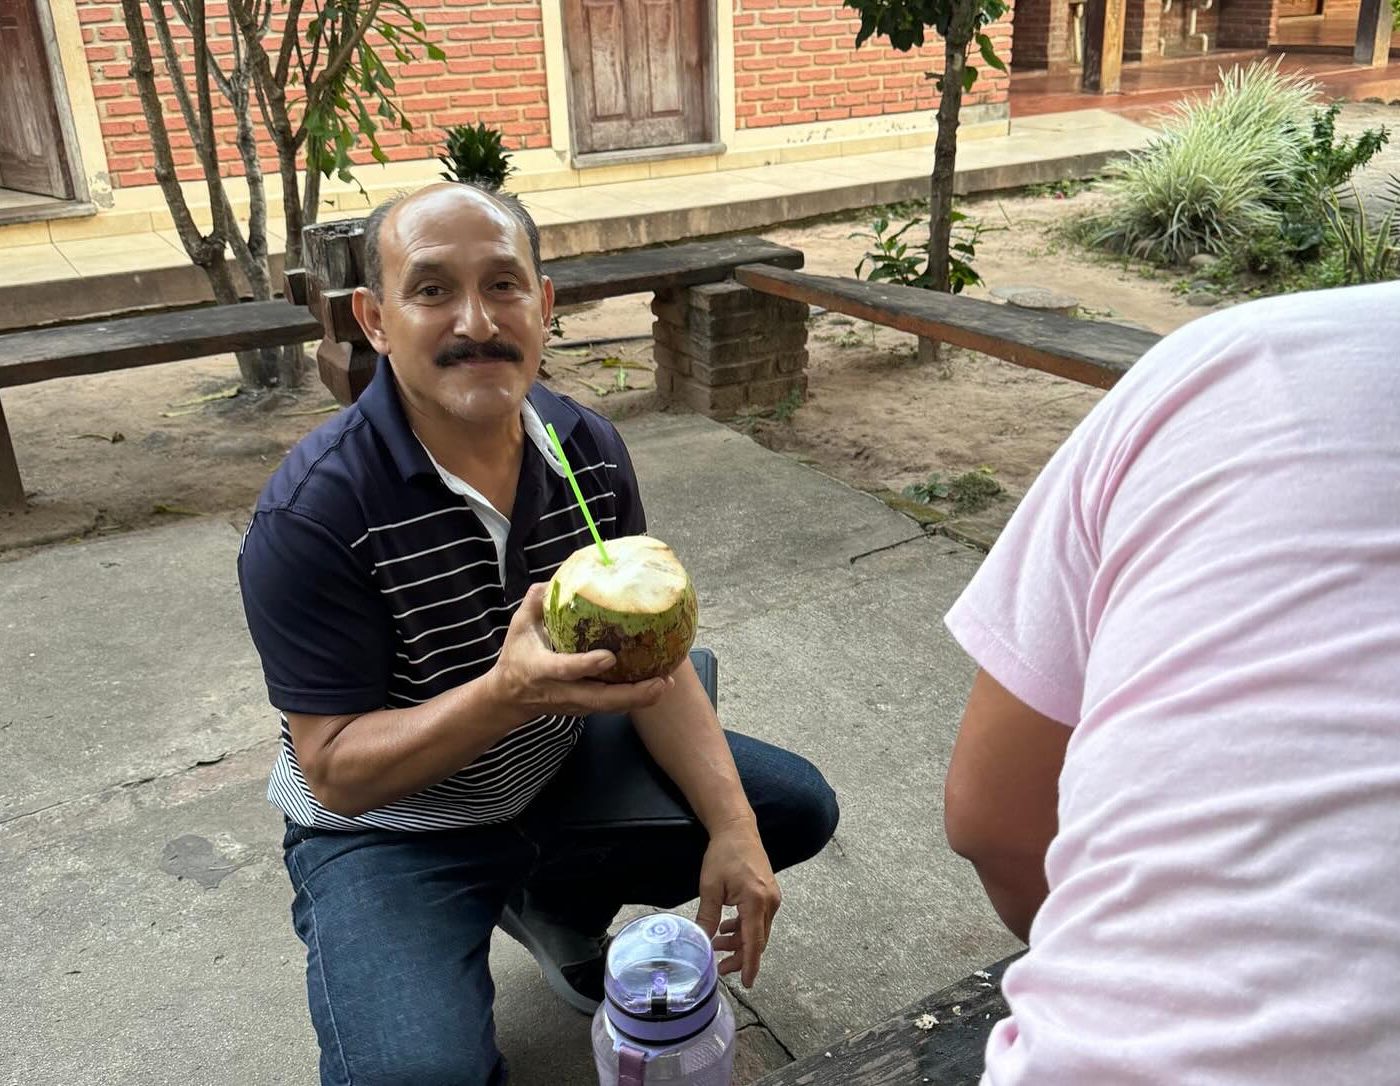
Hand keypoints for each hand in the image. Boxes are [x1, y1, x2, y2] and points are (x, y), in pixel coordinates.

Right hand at [486, 583, 673, 722]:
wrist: (510, 698)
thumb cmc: (516, 656)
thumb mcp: (518, 627)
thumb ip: (535, 603)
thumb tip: (555, 580)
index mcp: (541, 669)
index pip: (566, 670)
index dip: (587, 665)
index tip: (610, 657)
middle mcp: (561, 691)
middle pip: (599, 699)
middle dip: (632, 694)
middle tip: (660, 681)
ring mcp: (575, 704)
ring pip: (610, 707)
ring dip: (640, 698)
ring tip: (666, 683)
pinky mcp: (584, 708)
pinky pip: (611, 707)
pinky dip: (635, 699)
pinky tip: (657, 686)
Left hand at [694, 820, 780, 987]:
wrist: (738, 829)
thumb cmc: (724, 853)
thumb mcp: (710, 887)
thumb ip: (708, 917)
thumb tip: (701, 941)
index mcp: (756, 901)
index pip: (753, 942)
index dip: (749, 965)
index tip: (747, 983)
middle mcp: (769, 902)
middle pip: (757, 940)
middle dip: (740, 957)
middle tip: (719, 966)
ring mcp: (772, 898)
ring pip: (758, 931)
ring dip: (740, 941)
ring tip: (718, 944)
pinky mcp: (769, 894)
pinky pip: (759, 920)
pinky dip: (744, 928)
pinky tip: (727, 927)